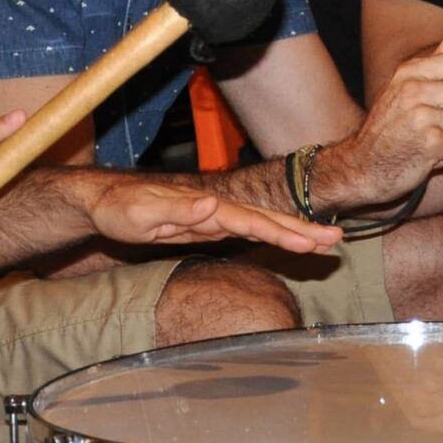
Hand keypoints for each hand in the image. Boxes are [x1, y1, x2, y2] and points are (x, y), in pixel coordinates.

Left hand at [76, 172, 341, 253]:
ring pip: (264, 224)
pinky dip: (274, 236)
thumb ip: (177, 210)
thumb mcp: (142, 213)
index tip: (309, 241)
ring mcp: (216, 216)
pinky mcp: (212, 226)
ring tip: (328, 242)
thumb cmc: (120, 208)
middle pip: (267, 219)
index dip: (281, 231)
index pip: (250, 220)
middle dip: (302, 230)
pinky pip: (251, 231)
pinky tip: (290, 241)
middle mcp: (217, 208)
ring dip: (295, 233)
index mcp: (206, 205)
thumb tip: (212, 206)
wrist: (105, 201)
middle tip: (337, 240)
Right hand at [314, 37, 442, 210]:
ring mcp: (421, 117)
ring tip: (429, 137)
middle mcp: (413, 90)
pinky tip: (427, 153)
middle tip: (440, 119)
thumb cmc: (388, 126)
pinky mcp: (430, 144)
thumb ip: (432, 62)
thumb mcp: (402, 88)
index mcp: (409, 72)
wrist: (363, 166)